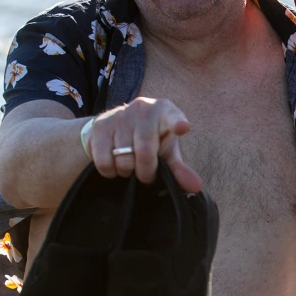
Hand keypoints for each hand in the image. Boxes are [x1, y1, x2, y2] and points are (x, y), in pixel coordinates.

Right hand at [85, 97, 201, 191]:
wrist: (114, 126)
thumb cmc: (149, 140)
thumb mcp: (167, 152)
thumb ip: (180, 169)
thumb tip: (196, 187)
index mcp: (165, 111)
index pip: (173, 117)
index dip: (177, 123)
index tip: (183, 128)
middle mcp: (142, 109)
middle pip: (145, 151)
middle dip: (146, 171)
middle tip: (146, 175)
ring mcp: (119, 116)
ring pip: (123, 158)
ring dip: (127, 171)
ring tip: (129, 166)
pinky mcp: (99, 126)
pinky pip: (104, 160)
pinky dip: (110, 171)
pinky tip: (114, 165)